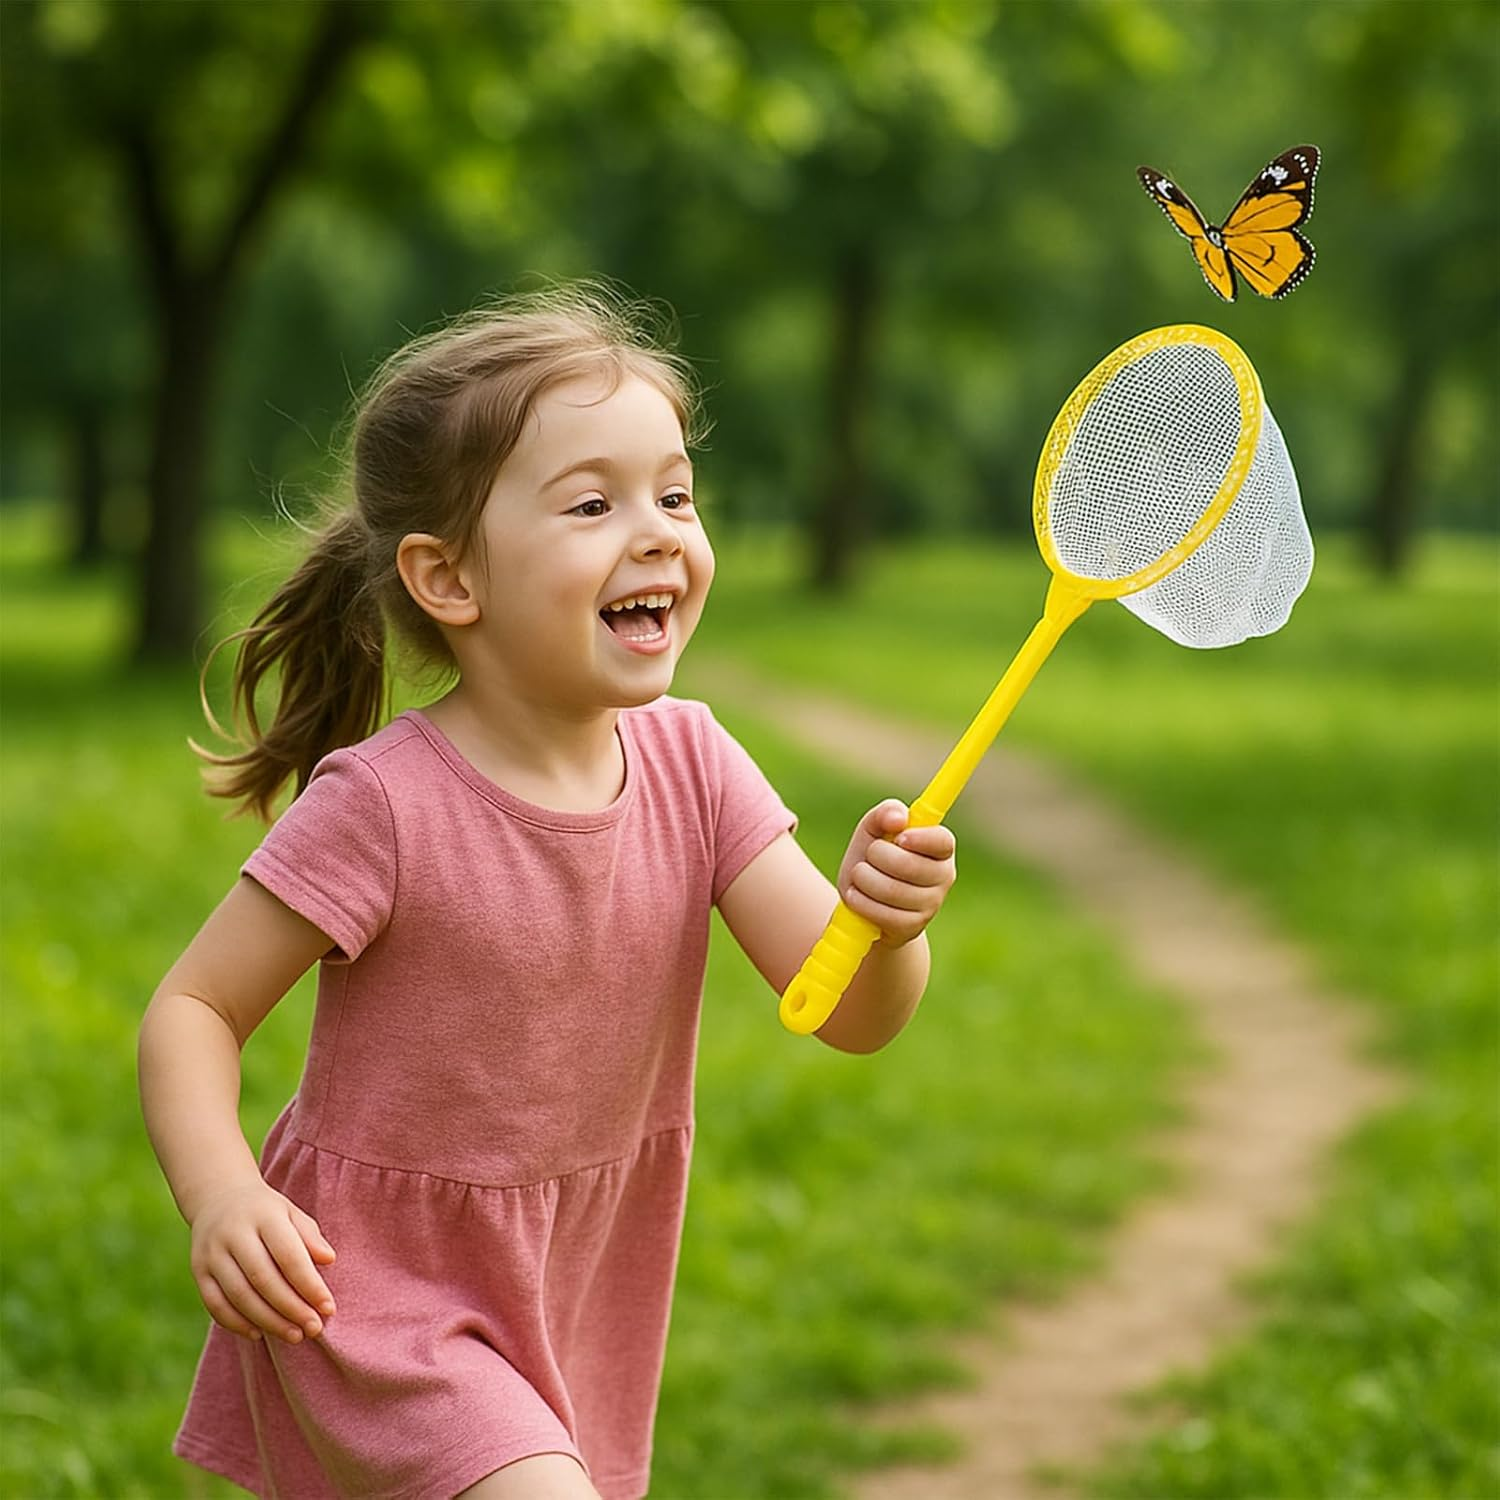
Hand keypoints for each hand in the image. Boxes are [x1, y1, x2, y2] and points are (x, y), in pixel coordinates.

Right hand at [189, 1179, 336, 1344]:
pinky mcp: (198, 1271)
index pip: (289, 1255)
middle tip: (314, 1328)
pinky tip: (259, 1333)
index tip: (328, 1307)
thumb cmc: (266, 1212)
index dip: (309, 1284)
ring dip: (268, 1321)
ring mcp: (212, 1253)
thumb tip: (329, 1259)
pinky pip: (215, 1304)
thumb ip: (309, 1236)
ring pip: (239, 1295)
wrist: (219, 1198)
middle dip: (291, 1308)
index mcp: (263, 1215)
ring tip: (294, 1335)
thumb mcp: (291, 1213)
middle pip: (263, 1279)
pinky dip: (236, 1323)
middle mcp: (234, 1234)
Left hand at [837, 799, 956, 948]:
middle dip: (877, 856)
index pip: (943, 841)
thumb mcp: (874, 831)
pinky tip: (856, 896)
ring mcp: (931, 904)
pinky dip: (861, 902)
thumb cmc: (873, 860)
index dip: (920, 839)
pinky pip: (885, 914)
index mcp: (940, 848)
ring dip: (864, 879)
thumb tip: (898, 817)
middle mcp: (943, 877)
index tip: (899, 837)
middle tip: (868, 855)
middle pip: (911, 866)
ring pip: (894, 891)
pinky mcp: (913, 927)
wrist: (864, 903)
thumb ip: (885, 813)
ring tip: (858, 875)